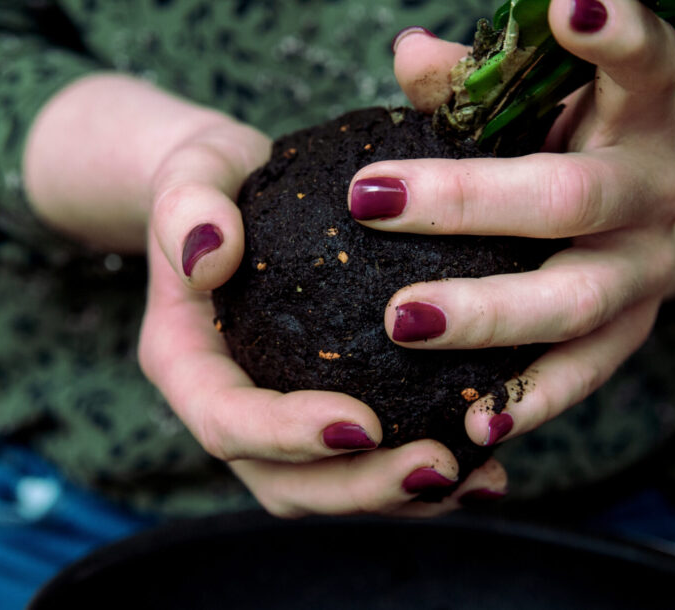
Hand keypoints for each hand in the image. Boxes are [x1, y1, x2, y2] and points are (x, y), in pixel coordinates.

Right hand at [24, 75, 504, 516]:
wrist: (227, 198)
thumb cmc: (208, 182)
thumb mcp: (191, 176)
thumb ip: (188, 210)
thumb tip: (211, 255)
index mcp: (187, 367)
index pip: (228, 423)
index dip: (289, 436)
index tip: (362, 424)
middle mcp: (231, 409)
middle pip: (285, 482)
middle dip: (361, 488)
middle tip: (438, 465)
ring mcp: (277, 422)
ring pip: (332, 487)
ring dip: (401, 497)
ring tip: (476, 478)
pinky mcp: (322, 413)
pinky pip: (368, 460)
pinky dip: (421, 478)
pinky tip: (487, 467)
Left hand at [351, 0, 674, 448]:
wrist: (634, 218)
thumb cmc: (561, 141)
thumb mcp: (533, 102)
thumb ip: (476, 80)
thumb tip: (409, 52)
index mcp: (637, 115)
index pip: (649, 62)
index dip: (616, 33)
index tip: (565, 2)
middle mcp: (655, 192)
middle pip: (573, 198)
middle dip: (468, 202)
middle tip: (371, 203)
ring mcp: (648, 273)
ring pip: (575, 302)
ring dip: (487, 315)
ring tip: (401, 321)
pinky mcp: (631, 338)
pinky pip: (580, 379)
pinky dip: (526, 405)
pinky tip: (467, 428)